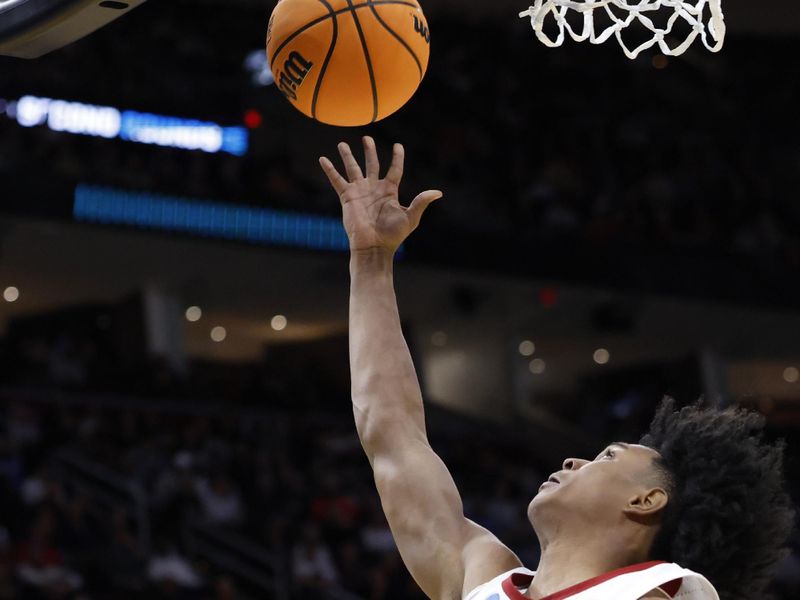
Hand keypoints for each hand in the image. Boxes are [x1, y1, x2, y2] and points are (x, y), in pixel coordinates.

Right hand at [319, 137, 442, 253]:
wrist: (374, 246)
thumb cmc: (393, 235)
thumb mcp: (411, 217)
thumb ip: (421, 202)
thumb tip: (438, 193)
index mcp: (389, 191)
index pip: (395, 169)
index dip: (397, 157)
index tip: (398, 146)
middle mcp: (374, 188)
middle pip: (371, 164)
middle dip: (369, 151)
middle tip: (366, 138)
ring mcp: (359, 191)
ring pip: (352, 168)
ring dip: (348, 155)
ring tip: (342, 143)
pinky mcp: (347, 197)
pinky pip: (337, 180)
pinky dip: (330, 169)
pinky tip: (323, 159)